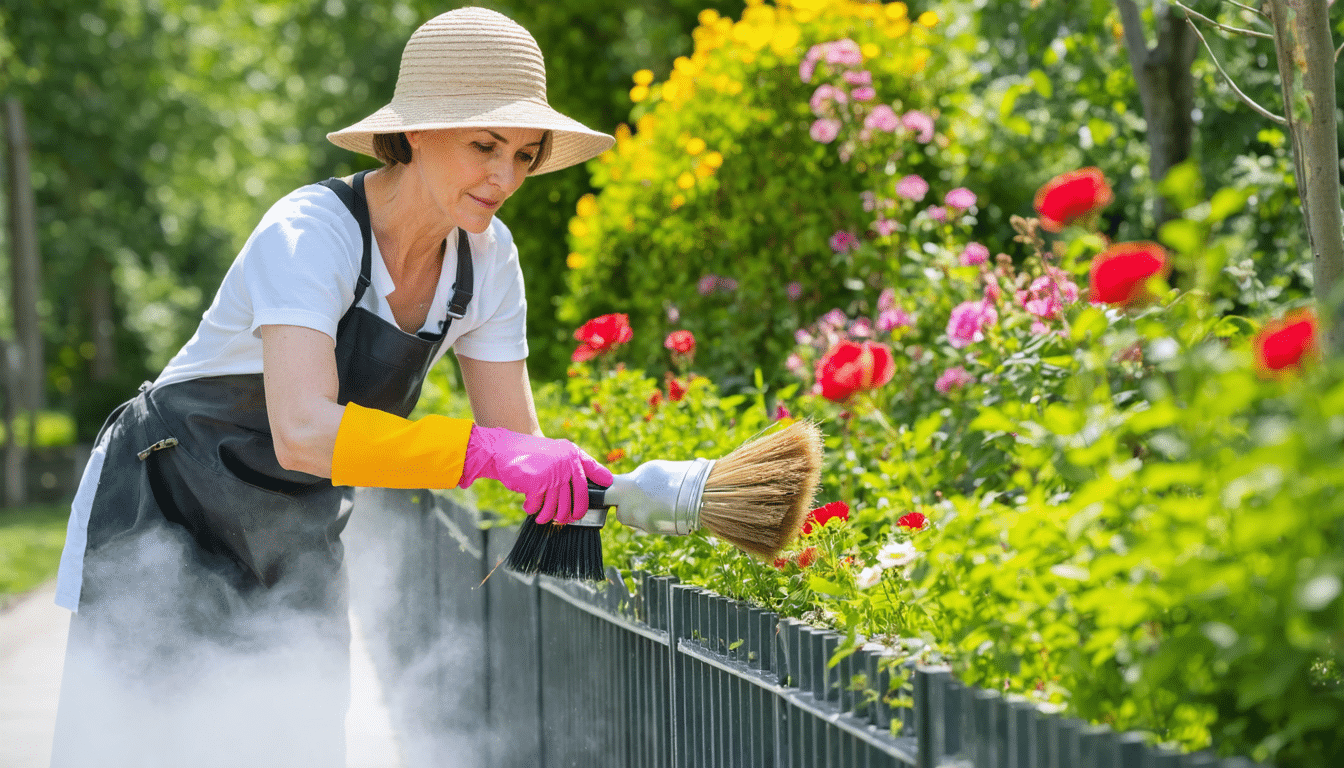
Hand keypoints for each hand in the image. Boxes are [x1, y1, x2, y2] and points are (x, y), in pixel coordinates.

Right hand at [458, 426, 612, 524]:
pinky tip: (529, 507)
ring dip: (549, 516)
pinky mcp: (538, 483)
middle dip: (572, 513)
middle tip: (566, 520)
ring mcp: (553, 473)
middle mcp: (566, 463)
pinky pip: (539, 504)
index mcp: (572, 454)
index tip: (602, 491)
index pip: (589, 472)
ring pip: (558, 505)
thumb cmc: (531, 455)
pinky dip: (532, 508)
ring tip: (543, 518)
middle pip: (577, 498)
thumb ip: (575, 465)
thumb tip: (600, 482)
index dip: (597, 483)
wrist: (503, 448)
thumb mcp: (557, 453)